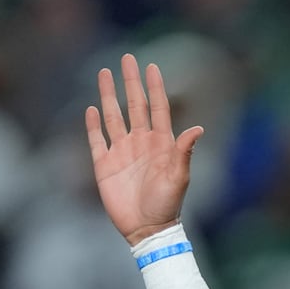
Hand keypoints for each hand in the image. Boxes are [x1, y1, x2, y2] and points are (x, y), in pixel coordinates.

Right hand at [85, 53, 204, 246]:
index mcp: (160, 144)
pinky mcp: (105, 166)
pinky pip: (97, 140)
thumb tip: (198, 128)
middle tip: (127, 58)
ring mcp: (121, 153)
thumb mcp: (179, 178)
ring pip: (113, 117)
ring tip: (104, 73)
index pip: (157, 108)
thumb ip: (184, 152)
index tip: (151, 66)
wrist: (147, 230)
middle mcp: (140, 143)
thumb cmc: (167, 205)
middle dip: (130, 82)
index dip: (155, 87)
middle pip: (134, 105)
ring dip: (108, 96)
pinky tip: (91, 109)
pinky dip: (93, 125)